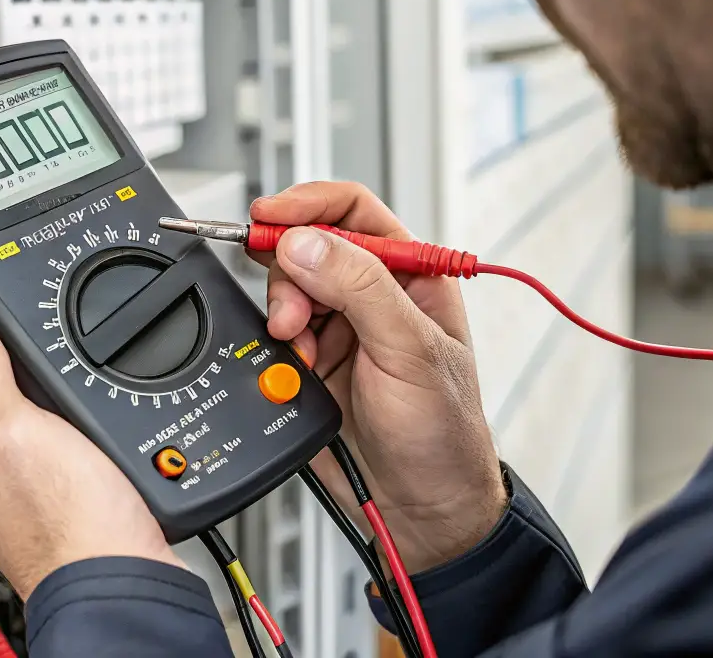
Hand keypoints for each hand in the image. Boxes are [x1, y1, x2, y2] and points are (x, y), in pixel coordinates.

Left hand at [0, 305, 184, 597]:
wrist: (126, 576)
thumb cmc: (60, 524)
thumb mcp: (10, 425)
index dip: (0, 379)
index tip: (24, 382)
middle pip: (14, 411)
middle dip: (46, 407)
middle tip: (65, 423)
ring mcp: (30, 503)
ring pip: (54, 434)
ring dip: (78, 431)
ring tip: (89, 450)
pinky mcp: (72, 509)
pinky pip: (83, 461)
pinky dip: (99, 456)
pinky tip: (107, 466)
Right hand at [253, 182, 505, 572]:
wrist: (419, 508)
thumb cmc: (443, 433)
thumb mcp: (410, 351)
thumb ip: (360, 288)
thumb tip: (304, 242)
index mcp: (410, 276)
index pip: (353, 211)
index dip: (308, 204)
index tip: (269, 215)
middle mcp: (371, 296)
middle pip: (306, 246)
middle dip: (289, 272)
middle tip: (290, 313)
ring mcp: (338, 331)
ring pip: (284, 291)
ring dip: (281, 315)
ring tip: (297, 348)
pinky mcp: (309, 365)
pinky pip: (271, 337)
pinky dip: (272, 351)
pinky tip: (292, 371)